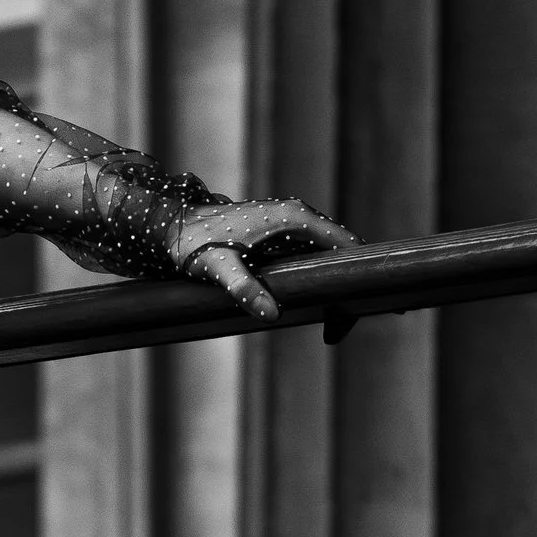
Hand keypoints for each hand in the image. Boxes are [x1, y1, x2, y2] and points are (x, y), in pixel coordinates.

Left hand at [173, 198, 359, 320]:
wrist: (174, 225)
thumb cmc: (195, 243)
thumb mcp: (219, 268)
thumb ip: (244, 288)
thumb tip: (270, 313)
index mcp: (296, 218)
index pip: (347, 244)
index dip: (360, 273)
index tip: (362, 305)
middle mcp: (299, 215)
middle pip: (341, 248)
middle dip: (348, 281)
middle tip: (346, 321)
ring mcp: (290, 221)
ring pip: (327, 251)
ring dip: (334, 278)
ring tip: (337, 316)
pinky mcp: (279, 231)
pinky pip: (310, 253)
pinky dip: (318, 273)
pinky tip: (313, 299)